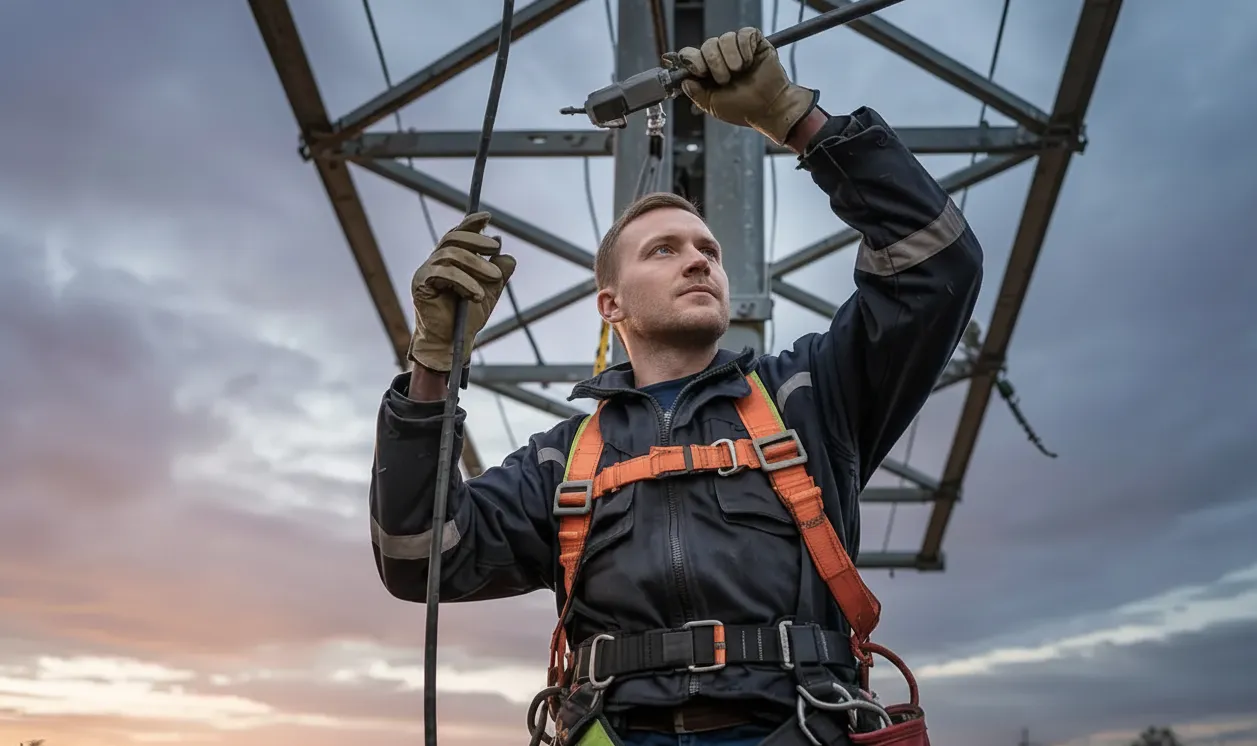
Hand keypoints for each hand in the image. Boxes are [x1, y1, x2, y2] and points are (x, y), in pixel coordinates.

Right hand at [409, 212, 515, 371]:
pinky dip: (464, 281)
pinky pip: (443, 273)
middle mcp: (435, 262)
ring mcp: (425, 272)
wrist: (454, 342)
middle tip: (496, 248)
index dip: (470, 223)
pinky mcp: (420, 285)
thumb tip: (507, 255)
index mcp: (450, 260)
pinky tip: (477, 294)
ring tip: (495, 279)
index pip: (458, 234)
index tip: (488, 217)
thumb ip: (499, 272)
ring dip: (476, 264)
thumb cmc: (468, 317)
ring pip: (451, 254)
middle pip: (453, 239)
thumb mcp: (491, 291)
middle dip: (477, 241)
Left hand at [665, 27, 815, 145]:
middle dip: (713, 62)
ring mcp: (737, 49)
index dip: (691, 59)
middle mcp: (721, 58)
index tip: (698, 71)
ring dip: (730, 57)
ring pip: (725, 38)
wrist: (769, 108)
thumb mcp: (713, 106)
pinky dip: (744, 48)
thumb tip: (684, 81)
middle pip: (707, 44)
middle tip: (725, 79)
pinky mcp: (754, 43)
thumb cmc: (744, 109)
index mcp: (708, 72)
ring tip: (739, 71)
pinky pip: (743, 34)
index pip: (690, 55)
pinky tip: (749, 61)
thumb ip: (696, 94)